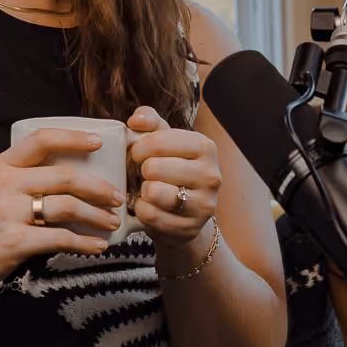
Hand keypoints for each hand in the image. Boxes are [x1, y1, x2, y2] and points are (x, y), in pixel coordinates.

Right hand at [0, 129, 126, 299]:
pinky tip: (98, 246)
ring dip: (97, 216)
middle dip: (100, 187)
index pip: (41, 139)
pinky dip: (85, 243)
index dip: (74, 137)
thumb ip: (26, 180)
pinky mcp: (13, 242)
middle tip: (118, 197)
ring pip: (67, 206)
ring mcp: (8, 212)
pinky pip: (60, 238)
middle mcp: (4, 184)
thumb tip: (76, 179)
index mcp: (2, 166)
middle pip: (65, 176)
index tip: (100, 142)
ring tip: (112, 223)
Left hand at [126, 106, 221, 263]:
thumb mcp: (165, 141)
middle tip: (147, 174)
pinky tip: (150, 206)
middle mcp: (211, 175)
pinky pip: (150, 214)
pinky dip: (142, 209)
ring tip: (150, 189)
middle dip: (142, 171)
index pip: (157, 140)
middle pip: (153, 167)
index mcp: (205, 147)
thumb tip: (136, 120)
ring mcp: (204, 204)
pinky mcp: (190, 227)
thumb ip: (150, 121)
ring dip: (143, 190)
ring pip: (153, 191)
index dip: (139, 147)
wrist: (185, 213)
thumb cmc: (171, 169)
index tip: (140, 154)